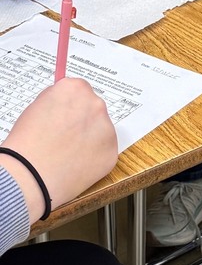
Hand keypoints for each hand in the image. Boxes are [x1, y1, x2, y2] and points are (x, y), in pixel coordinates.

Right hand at [1, 79, 117, 223]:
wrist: (30, 176)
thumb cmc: (26, 143)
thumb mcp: (35, 108)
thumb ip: (56, 100)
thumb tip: (66, 102)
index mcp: (76, 89)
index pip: (80, 90)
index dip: (71, 106)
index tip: (65, 116)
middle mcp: (96, 104)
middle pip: (93, 108)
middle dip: (82, 120)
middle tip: (66, 138)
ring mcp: (107, 128)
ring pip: (100, 130)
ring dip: (90, 138)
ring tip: (68, 154)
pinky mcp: (111, 152)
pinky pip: (104, 151)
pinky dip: (93, 158)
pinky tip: (76, 165)